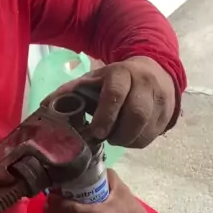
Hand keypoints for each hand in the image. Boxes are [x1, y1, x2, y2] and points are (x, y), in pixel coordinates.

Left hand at [45, 56, 175, 146]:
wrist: (153, 70)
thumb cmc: (115, 80)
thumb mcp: (93, 79)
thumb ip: (70, 91)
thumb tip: (44, 107)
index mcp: (122, 72)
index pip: (116, 94)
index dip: (105, 115)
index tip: (96, 132)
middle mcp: (145, 83)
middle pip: (136, 114)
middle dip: (118, 133)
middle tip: (106, 138)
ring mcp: (161, 98)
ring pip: (146, 128)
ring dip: (127, 140)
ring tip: (115, 137)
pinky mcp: (168, 113)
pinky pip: (152, 135)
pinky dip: (137, 141)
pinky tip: (128, 136)